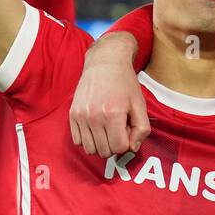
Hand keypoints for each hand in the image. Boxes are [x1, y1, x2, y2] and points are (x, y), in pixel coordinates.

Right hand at [68, 32, 151, 157]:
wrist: (105, 63)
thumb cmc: (125, 83)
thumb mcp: (140, 104)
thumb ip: (142, 128)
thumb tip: (132, 148)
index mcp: (113, 114)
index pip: (119, 148)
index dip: (127, 143)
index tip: (127, 131)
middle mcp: (94, 117)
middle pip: (104, 151)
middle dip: (114, 145)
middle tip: (118, 130)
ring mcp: (81, 116)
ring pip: (90, 149)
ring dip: (100, 145)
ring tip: (107, 130)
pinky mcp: (72, 114)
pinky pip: (77, 141)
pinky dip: (87, 140)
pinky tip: (96, 128)